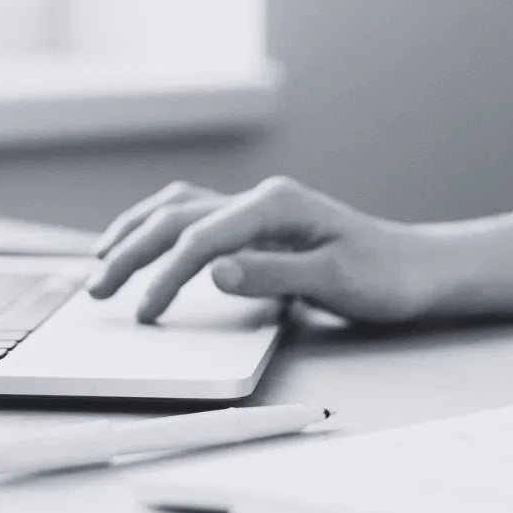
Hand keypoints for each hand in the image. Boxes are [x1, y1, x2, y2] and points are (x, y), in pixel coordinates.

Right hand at [86, 177, 435, 323]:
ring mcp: (255, 209)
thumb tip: (212, 272)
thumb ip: (272, 275)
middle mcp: (259, 199)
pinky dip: (159, 227)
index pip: (201, 238)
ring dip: (135, 232)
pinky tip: (143, 239)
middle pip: (176, 218)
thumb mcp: (335, 280)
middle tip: (97, 289)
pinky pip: (193, 216)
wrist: (416, 268)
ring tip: (99, 259)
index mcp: (275, 206)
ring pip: (177, 209)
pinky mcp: (256, 224)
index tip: (144, 313)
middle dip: (130, 252)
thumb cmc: (384, 276)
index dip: (166, 276)